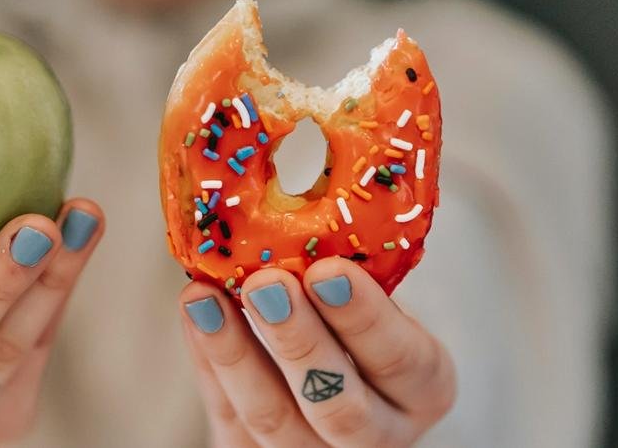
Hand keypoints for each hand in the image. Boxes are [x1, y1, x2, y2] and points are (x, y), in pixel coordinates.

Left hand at [180, 257, 455, 446]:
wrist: (329, 376)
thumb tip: (305, 194)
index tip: (328, 270)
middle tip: (265, 283)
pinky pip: (229, 419)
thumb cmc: (356, 319)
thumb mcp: (375, 295)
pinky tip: (194, 312)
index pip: (405, 362)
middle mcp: (379, 434)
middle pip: (340, 407)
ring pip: (274, 420)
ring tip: (204, 296)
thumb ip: (352, 269)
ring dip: (235, 354)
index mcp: (423, 387)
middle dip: (299, 342)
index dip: (366, 320)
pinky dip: (208, 363)